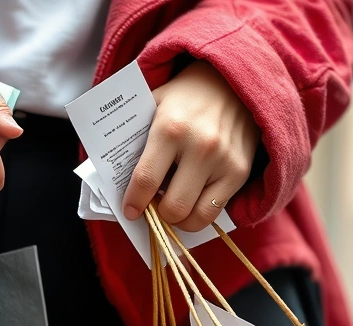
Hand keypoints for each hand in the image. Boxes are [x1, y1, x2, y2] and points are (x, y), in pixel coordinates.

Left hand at [122, 60, 259, 231]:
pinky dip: (199, 213)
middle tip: (152, 206)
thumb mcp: (152, 104)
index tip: (129, 211)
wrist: (230, 80)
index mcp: (170, 128)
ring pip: (196, 217)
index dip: (134, 202)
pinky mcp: (241, 172)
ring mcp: (224, 161)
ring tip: (171, 206)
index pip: (146, 180)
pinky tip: (191, 201)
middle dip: (157, 214)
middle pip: (172, 207)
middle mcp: (200, 147)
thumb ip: (133, 136)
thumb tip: (112, 175)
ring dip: (179, 219)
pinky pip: (216, 211)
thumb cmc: (184, 96)